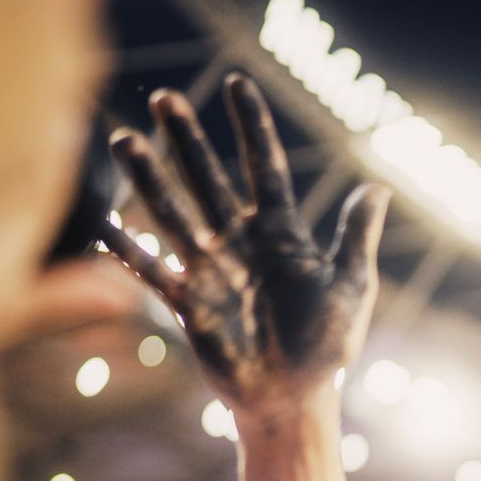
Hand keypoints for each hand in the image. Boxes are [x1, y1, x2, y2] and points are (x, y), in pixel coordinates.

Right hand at [107, 74, 390, 415]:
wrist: (293, 397)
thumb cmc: (328, 346)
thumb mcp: (350, 287)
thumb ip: (355, 238)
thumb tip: (378, 190)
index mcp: (282, 234)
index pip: (265, 167)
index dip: (252, 127)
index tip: (239, 83)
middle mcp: (240, 242)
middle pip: (209, 178)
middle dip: (187, 139)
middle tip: (166, 98)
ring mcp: (210, 269)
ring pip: (173, 213)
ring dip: (150, 178)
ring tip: (124, 139)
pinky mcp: (187, 302)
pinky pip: (152, 270)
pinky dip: (127, 249)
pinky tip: (102, 223)